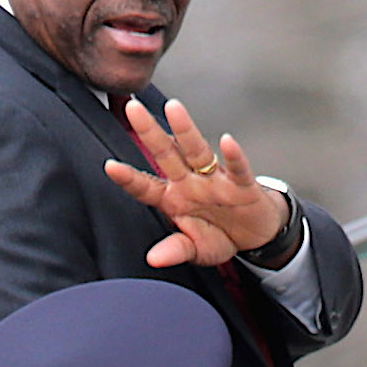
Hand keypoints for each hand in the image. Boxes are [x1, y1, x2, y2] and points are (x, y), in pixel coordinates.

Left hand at [104, 99, 290, 267]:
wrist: (256, 235)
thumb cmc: (221, 235)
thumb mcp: (197, 250)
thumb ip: (176, 250)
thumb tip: (153, 259)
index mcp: (174, 198)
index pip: (146, 186)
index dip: (128, 178)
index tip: (109, 166)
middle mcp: (190, 182)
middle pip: (166, 153)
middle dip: (150, 131)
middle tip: (132, 107)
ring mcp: (215, 180)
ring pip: (197, 151)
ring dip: (185, 130)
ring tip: (173, 108)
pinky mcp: (242, 184)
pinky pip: (236, 168)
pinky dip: (232, 156)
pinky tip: (227, 141)